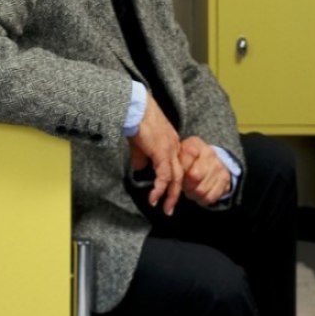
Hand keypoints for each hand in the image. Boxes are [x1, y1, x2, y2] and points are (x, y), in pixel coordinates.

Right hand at [128, 95, 182, 215]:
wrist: (134, 106)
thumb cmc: (135, 118)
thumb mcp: (139, 143)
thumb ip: (142, 156)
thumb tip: (140, 168)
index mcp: (171, 143)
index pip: (176, 166)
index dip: (172, 182)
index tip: (168, 194)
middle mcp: (174, 147)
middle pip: (180, 175)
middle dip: (175, 194)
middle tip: (170, 209)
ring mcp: (170, 149)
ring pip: (175, 178)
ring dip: (170, 196)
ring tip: (165, 209)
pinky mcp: (162, 152)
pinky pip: (164, 176)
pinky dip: (160, 189)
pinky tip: (154, 198)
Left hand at [179, 136, 231, 206]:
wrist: (212, 162)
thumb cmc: (189, 161)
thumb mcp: (180, 155)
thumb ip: (174, 162)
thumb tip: (169, 176)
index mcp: (195, 144)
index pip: (186, 158)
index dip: (179, 170)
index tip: (177, 174)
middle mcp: (209, 153)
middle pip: (194, 176)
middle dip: (186, 184)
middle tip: (184, 184)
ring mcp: (219, 166)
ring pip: (200, 190)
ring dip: (193, 193)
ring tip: (191, 188)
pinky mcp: (225, 179)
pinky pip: (209, 197)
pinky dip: (202, 199)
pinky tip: (200, 193)